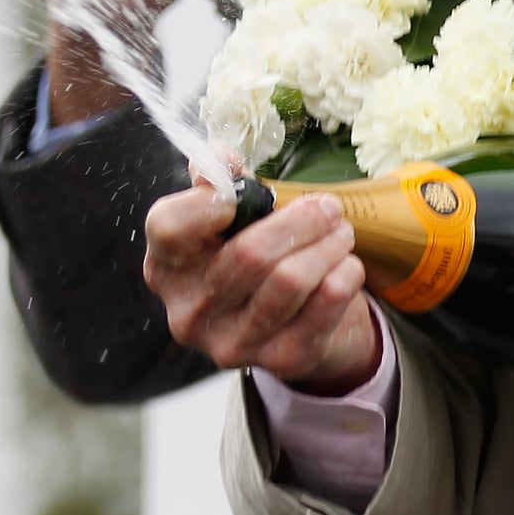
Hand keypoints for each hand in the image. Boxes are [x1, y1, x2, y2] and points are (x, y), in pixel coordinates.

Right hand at [143, 167, 381, 393]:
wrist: (294, 326)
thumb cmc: (255, 257)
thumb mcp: (235, 218)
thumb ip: (224, 182)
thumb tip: (217, 155)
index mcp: (168, 266)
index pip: (168, 228)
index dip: (204, 204)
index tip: (239, 194)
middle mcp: (190, 311)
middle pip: (250, 252)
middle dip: (302, 220)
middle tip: (328, 207)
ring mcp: (232, 343)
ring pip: (291, 279)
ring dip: (328, 245)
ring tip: (341, 232)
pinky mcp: (280, 359)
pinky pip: (326, 302)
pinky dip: (345, 273)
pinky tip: (345, 264)